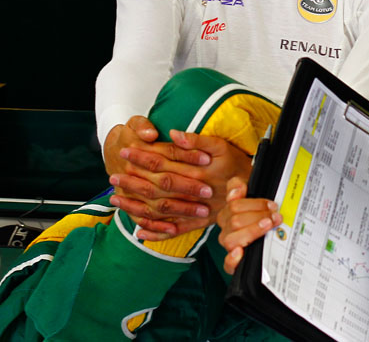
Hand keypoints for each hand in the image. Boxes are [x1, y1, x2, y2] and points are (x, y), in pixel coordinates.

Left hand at [106, 119, 253, 238]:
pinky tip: (140, 233)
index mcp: (196, 171)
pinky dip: (157, 234)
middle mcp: (192, 192)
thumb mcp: (221, 145)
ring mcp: (194, 210)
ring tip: (116, 200)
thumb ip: (197, 141)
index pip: (163, 162)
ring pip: (161, 210)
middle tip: (113, 176)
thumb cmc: (237, 164)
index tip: (125, 151)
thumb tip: (174, 134)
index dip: (142, 156)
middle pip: (157, 187)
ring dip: (137, 206)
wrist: (256, 188)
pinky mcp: (198, 222)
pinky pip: (175, 231)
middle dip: (133, 181)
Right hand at [218, 176, 280, 274]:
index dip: (255, 205)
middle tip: (275, 216)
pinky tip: (240, 253)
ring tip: (267, 227)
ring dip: (251, 232)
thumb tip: (235, 192)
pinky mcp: (234, 264)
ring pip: (231, 240)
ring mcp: (230, 246)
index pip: (234, 206)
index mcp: (227, 213)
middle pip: (235, 222)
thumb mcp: (249, 191)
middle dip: (258, 217)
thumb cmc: (258, 210)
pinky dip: (232, 260)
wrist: (269, 223)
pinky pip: (227, 265)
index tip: (272, 206)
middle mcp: (226, 230)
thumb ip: (237, 185)